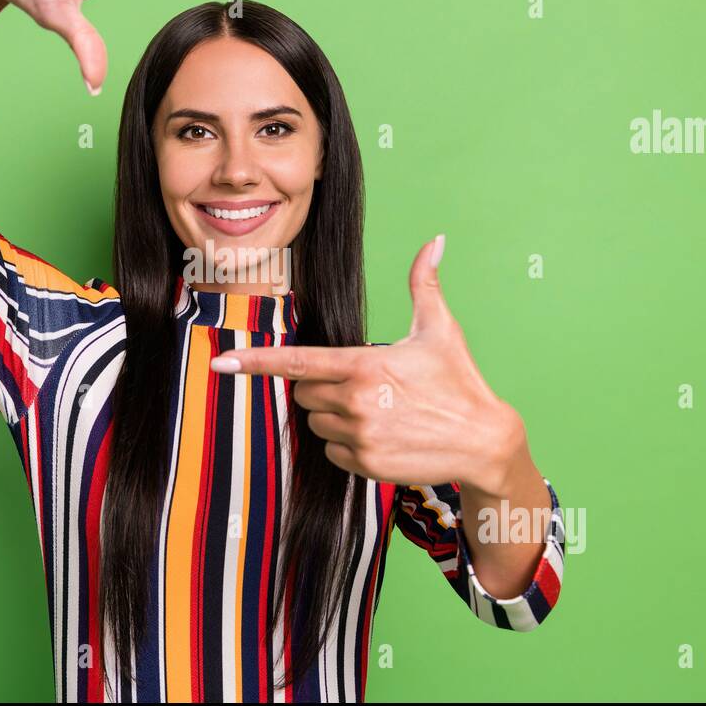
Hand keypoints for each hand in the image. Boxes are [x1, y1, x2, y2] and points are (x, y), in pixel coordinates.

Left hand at [209, 235, 527, 493]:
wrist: (484, 442)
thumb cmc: (460, 381)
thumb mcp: (440, 330)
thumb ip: (424, 284)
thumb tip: (434, 241)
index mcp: (364, 365)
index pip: (296, 362)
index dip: (255, 362)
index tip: (221, 363)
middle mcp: (355, 402)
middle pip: (304, 392)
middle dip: (323, 386)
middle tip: (365, 384)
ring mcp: (359, 437)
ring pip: (316, 422)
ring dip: (335, 415)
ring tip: (379, 410)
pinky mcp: (364, 465)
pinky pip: (331, 452)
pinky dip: (346, 444)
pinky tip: (381, 435)